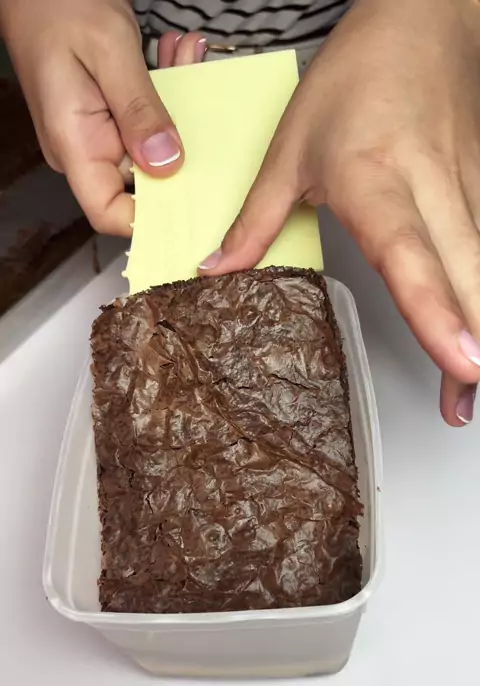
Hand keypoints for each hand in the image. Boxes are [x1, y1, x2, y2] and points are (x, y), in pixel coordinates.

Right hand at [0, 0, 205, 235]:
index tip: (194, 197)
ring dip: (176, 105)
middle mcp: (84, 148)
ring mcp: (96, 133)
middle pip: (142, 179)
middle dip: (180, 144)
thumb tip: (168, 165)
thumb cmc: (57, 4)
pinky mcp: (108, 114)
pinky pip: (145, 118)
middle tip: (198, 90)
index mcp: (75, 144)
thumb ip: (139, 109)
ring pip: (151, 144)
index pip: (110, 213)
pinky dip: (166, 88)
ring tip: (187, 53)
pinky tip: (176, 52)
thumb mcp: (108, 50)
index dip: (151, 218)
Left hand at [199, 0, 479, 426]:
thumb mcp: (291, 145)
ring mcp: (467, 189)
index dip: (435, 312)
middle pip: (465, 275)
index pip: (409, 256)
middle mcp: (430, 190)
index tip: (459, 362)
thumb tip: (217, 269)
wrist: (425, 19)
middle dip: (472, 345)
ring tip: (471, 390)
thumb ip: (256, 217)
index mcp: (376, 181)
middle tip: (463, 406)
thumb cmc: (357, 75)